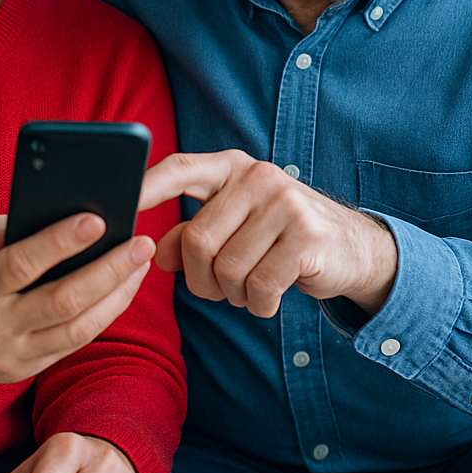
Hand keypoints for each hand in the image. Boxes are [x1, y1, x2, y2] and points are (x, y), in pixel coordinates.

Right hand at [0, 214, 154, 393]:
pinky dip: (101, 317)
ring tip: (140, 265)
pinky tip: (119, 291)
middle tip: (140, 242)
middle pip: (62, 300)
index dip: (61, 242)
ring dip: (116, 295)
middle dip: (108, 269)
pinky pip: (72, 345)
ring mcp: (10, 356)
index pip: (21, 265)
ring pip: (77, 328)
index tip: (96, 220)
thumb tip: (40, 216)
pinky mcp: (22, 372)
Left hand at [139, 150, 396, 316]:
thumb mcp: (234, 229)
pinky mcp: (308, 236)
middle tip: (220, 288)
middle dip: (202, 280)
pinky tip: (271, 295)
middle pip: (199, 241)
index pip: (180, 169)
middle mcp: (258, 177)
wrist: (351, 249)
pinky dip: (259, 304)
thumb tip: (152, 254)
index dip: (147, 186)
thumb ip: (190, 237)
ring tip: (252, 286)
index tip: (119, 204)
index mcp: (232, 168)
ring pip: (227, 269)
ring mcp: (286, 203)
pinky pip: (259, 287)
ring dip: (233, 294)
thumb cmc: (278, 238)